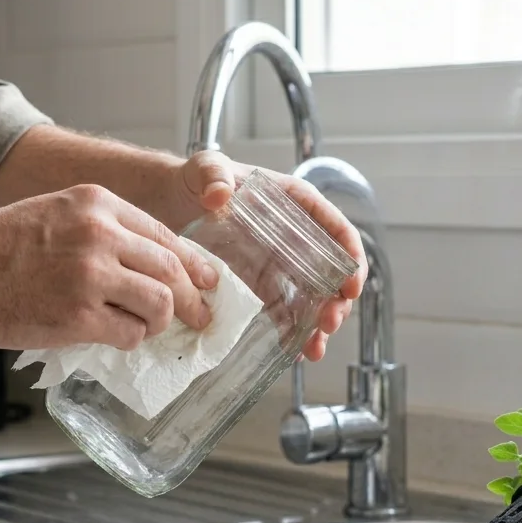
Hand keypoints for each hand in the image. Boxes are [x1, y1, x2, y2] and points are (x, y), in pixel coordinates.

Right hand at [0, 185, 218, 350]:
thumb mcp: (56, 214)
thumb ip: (103, 230)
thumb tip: (151, 264)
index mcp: (97, 203)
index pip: (165, 235)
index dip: (193, 264)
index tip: (207, 281)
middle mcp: (100, 233)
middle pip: (173, 269)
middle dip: (194, 299)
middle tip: (200, 317)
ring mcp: (90, 275)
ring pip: (160, 303)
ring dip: (160, 322)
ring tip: (148, 329)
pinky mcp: (78, 315)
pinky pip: (129, 333)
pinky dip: (130, 340)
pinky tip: (115, 338)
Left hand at [162, 151, 366, 361]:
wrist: (169, 204)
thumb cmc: (194, 180)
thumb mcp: (205, 170)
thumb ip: (214, 175)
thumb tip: (219, 193)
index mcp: (294, 203)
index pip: (334, 228)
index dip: (350, 256)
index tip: (352, 283)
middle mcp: (295, 235)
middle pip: (330, 270)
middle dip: (337, 300)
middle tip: (330, 322)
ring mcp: (280, 262)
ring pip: (312, 295)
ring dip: (319, 322)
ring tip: (315, 348)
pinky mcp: (261, 282)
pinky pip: (285, 308)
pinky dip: (293, 330)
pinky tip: (295, 352)